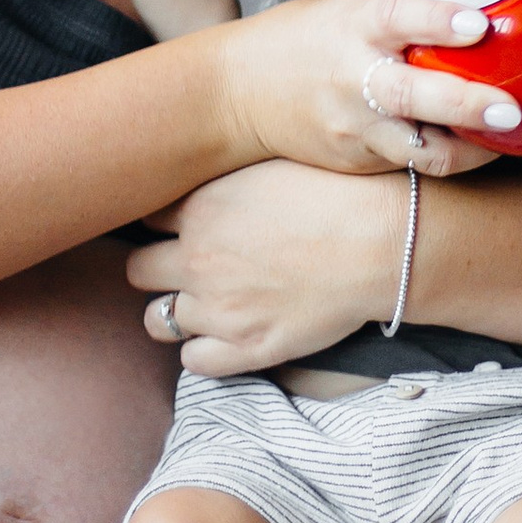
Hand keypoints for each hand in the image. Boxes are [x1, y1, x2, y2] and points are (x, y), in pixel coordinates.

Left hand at [127, 163, 404, 374]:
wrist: (383, 241)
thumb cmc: (338, 191)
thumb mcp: (272, 162)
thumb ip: (228, 174)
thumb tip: (211, 166)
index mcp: (200, 208)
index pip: (146, 217)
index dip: (164, 222)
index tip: (182, 224)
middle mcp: (197, 259)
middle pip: (138, 269)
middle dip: (158, 268)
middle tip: (190, 265)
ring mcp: (218, 308)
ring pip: (157, 320)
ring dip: (174, 312)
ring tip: (204, 303)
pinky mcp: (247, 347)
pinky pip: (194, 360)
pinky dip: (203, 350)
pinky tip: (225, 334)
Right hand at [220, 0, 519, 179]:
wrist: (235, 95)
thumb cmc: (297, 42)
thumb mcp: (343, 11)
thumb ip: (398, 15)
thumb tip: (468, 6)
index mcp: (354, 28)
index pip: (398, 18)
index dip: (439, 21)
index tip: (478, 23)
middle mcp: (356, 78)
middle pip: (416, 95)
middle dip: (469, 104)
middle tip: (512, 107)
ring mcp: (358, 126)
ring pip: (424, 149)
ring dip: (473, 147)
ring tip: (510, 137)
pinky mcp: (361, 159)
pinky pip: (414, 162)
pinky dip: (449, 154)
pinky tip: (477, 146)